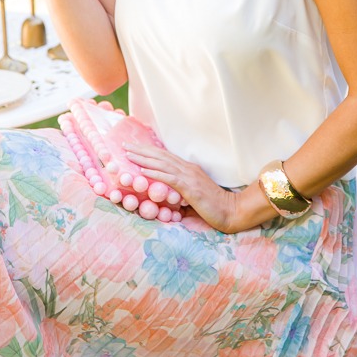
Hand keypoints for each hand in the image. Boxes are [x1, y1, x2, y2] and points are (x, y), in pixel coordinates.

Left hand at [123, 143, 239, 232]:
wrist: (231, 211)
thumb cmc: (214, 207)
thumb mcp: (194, 196)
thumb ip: (180, 193)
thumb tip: (165, 198)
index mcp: (189, 169)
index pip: (165, 156)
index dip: (148, 151)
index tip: (134, 147)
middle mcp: (188, 169)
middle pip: (160, 156)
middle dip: (141, 150)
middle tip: (124, 145)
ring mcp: (189, 177)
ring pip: (162, 163)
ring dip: (143, 158)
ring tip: (128, 154)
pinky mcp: (190, 188)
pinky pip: (169, 178)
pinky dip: (154, 173)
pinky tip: (142, 170)